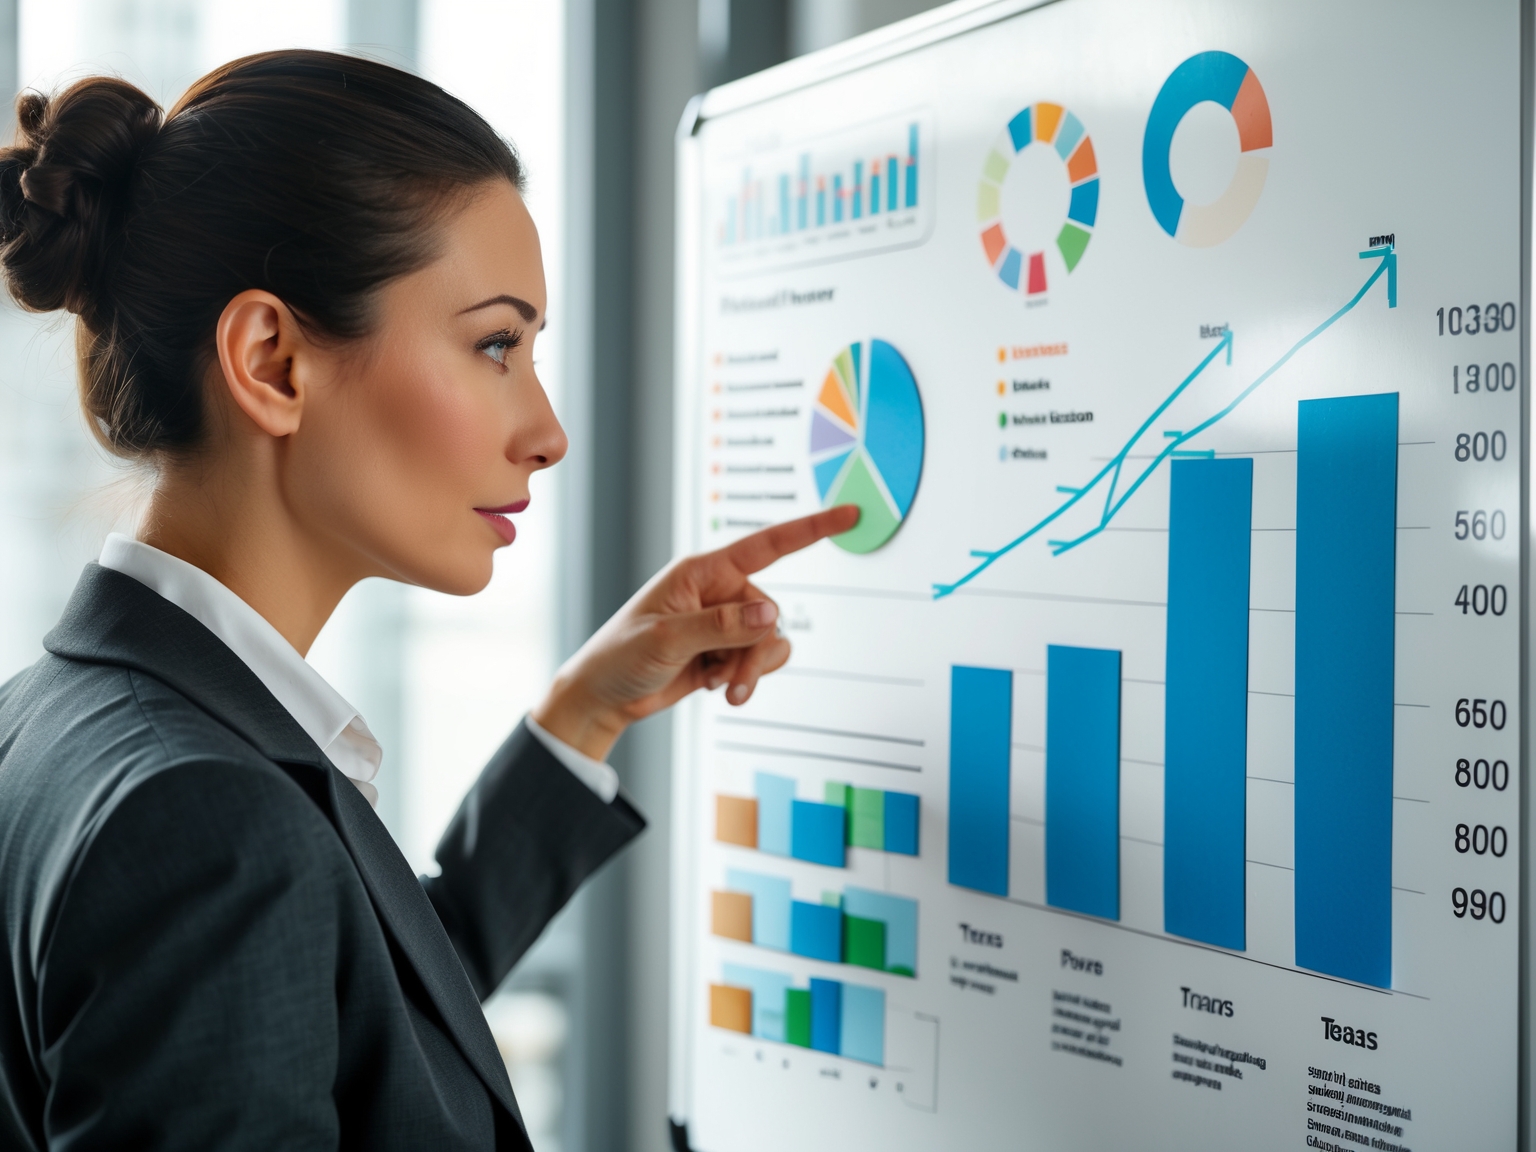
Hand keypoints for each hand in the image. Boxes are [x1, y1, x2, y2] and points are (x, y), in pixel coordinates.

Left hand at [530, 505, 858, 760]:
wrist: (605, 697)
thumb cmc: (620, 657)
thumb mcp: (667, 639)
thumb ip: (722, 626)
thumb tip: (771, 614)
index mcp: (702, 571)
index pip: (767, 544)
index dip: (811, 528)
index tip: (849, 514)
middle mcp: (718, 591)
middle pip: (770, 613)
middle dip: (755, 651)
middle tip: (729, 679)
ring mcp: (723, 621)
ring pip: (770, 640)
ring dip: (752, 668)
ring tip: (722, 687)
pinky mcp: (725, 648)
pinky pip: (761, 659)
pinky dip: (746, 676)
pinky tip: (715, 683)